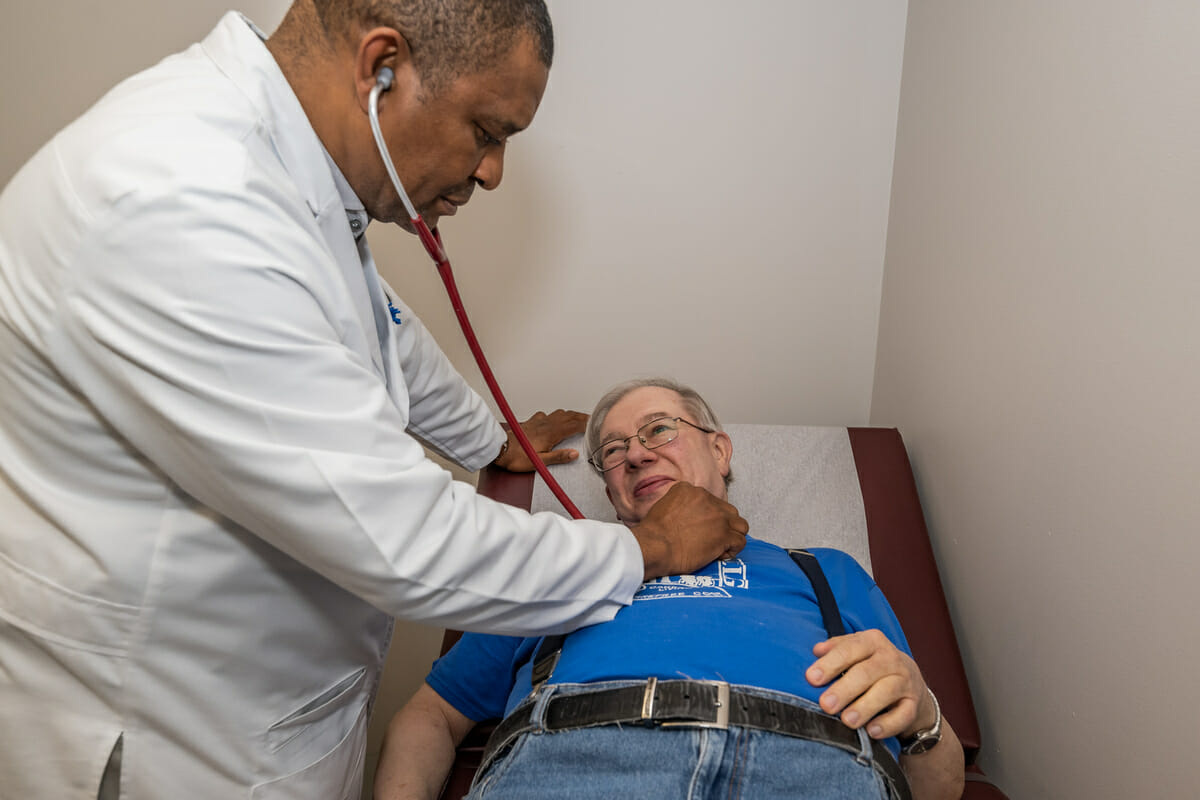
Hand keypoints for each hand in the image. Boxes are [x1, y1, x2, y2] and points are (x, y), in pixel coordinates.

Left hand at [493, 409, 588, 471]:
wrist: (500, 450)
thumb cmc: (518, 457)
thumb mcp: (540, 461)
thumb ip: (558, 457)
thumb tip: (575, 454)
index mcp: (551, 433)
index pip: (573, 425)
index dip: (585, 423)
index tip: (594, 423)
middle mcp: (546, 424)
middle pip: (568, 416)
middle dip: (580, 416)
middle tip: (590, 418)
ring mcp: (538, 421)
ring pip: (558, 414)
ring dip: (569, 415)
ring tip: (576, 418)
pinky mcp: (531, 422)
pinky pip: (546, 415)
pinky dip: (554, 416)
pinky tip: (553, 420)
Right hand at [630, 482, 747, 578]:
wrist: (655, 546)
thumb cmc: (653, 534)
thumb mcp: (663, 507)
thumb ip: (679, 506)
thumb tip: (685, 518)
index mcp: (690, 490)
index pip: (711, 502)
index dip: (708, 518)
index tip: (699, 530)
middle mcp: (707, 499)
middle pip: (728, 511)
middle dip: (723, 525)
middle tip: (710, 539)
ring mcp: (719, 517)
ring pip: (740, 525)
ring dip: (732, 536)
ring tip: (719, 547)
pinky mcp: (724, 535)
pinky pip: (740, 541)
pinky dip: (732, 550)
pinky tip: (719, 556)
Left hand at [805, 629, 932, 739]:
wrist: (910, 683)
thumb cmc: (870, 665)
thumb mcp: (855, 651)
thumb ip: (836, 648)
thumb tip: (817, 650)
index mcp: (872, 641)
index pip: (850, 649)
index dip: (830, 663)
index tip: (811, 678)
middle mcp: (891, 658)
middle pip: (866, 672)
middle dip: (844, 689)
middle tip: (826, 705)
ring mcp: (905, 681)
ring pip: (887, 692)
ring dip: (865, 707)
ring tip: (846, 721)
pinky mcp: (914, 704)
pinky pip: (904, 714)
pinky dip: (888, 724)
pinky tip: (871, 731)